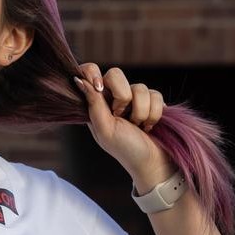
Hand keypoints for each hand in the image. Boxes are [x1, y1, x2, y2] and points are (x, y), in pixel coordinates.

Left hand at [73, 64, 175, 189]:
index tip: (100, 88)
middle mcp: (113, 97)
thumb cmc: (125, 149)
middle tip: (121, 115)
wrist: (152, 163)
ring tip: (137, 126)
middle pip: (116, 73)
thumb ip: (93, 103)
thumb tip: (78, 79)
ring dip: (140, 111)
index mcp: (95, 102)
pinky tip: (149, 125)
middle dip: (123, 97)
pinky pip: (155, 94)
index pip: (89, 72)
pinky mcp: (152, 102)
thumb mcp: (105, 129)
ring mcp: (133, 98)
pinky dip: (154, 113)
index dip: (93, 73)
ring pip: (139, 86)